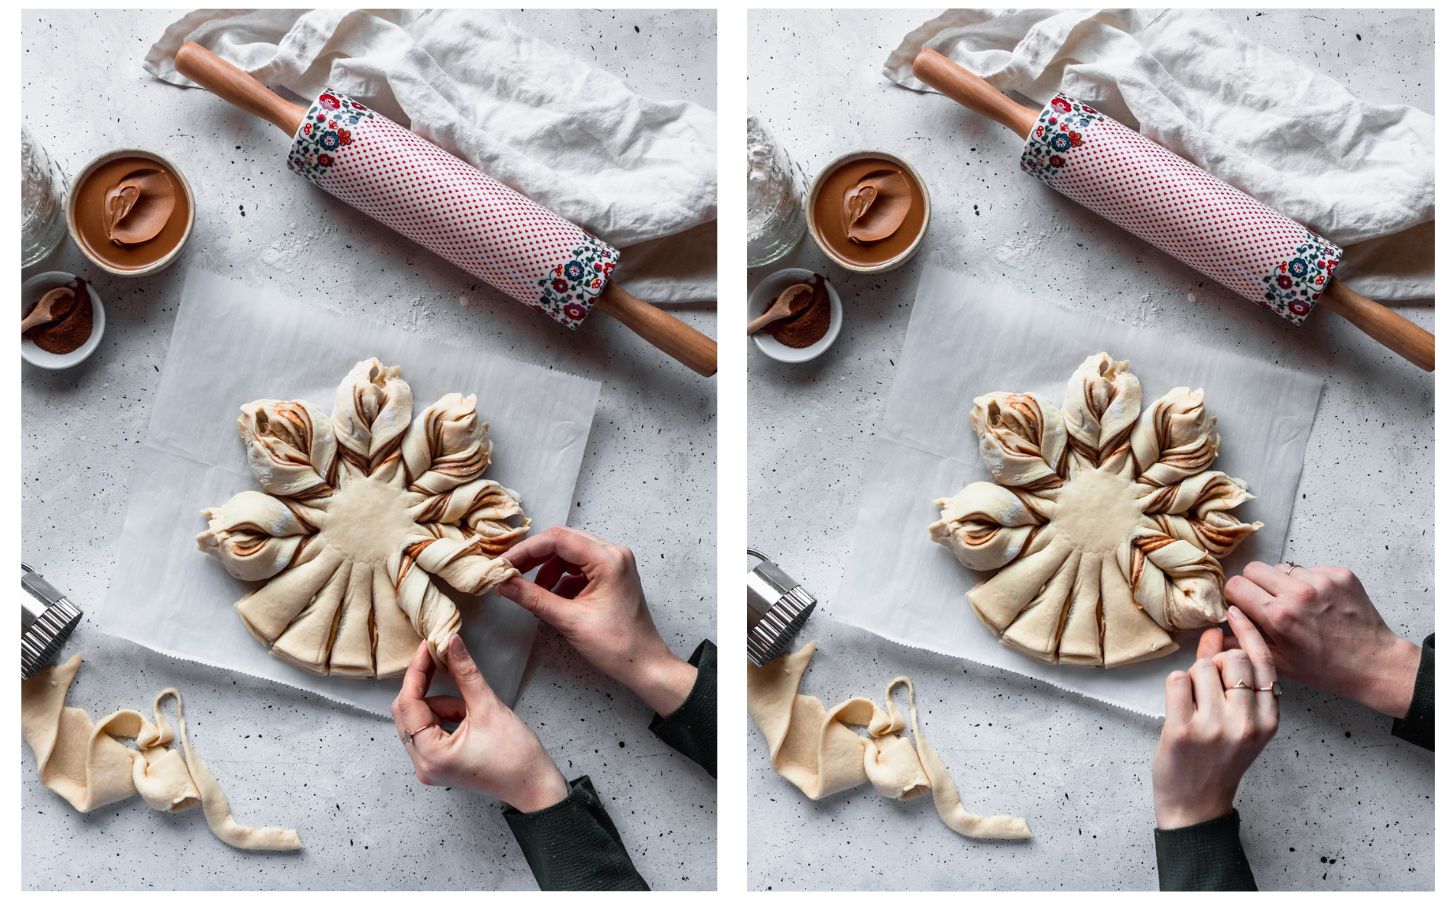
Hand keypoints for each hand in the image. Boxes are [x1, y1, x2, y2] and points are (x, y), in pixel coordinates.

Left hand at [391, 636, 567, 812]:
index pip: (409, 704)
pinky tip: (467, 717)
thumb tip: (452, 644)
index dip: (417, 672)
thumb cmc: (516, 756)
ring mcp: (429, 766)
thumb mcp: (489, 708)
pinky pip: (429, 729)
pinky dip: (444, 715)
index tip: (427, 648)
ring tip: (472, 710)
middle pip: (408, 713)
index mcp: (431, 754)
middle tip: (442, 660)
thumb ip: (466, 674)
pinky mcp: (438, 763)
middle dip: (426, 686)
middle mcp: (423, 764)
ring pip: (419, 719)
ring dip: (441, 704)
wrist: (533, 785)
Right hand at [499, 526, 696, 717]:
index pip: (558, 539)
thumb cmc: (617, 645)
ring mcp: (614, 563)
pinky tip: (552, 599)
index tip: (503, 563)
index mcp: (608, 559)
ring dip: (547, 569)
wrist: (644, 663)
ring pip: (569, 553)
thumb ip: (534, 598)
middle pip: (563, 541)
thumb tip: (504, 583)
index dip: (526, 550)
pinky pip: (579, 567)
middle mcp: (613, 553)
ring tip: (533, 593)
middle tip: (509, 573)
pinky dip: (561, 579)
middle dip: (534, 557)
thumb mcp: (569, 620)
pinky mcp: (611, 575)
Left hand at [1152, 609, 1279, 829]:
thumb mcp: (1238, 721)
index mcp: (1268, 720)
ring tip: (1194, 706)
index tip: (1234, 613)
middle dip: (1215, 663)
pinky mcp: (1183, 729)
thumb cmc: (1218, 760)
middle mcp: (1246, 722)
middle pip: (1232, 659)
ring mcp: (1215, 726)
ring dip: (1193, 678)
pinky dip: (1175, 687)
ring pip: (1202, 667)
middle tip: (1206, 686)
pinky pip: (1177, 680)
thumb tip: (1217, 634)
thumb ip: (1231, 678)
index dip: (1248, 633)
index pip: (1264, 662)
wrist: (1197, 805)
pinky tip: (1180, 709)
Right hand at [1225, 562, 1421, 717]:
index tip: (1243, 606)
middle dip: (1254, 585)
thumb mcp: (1278, 663)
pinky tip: (1317, 603)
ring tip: (1296, 605)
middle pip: (1254, 569)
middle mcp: (1298, 592)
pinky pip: (1308, 568)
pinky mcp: (1340, 573)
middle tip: (1266, 603)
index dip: (1235, 597)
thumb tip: (1217, 629)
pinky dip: (1306, 582)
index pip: (1235, 584)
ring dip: (1282, 583)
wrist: (1374, 663)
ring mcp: (1322, 580)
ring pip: (1281, 567)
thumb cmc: (1326, 669)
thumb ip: (1243, 641)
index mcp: (1279, 615)